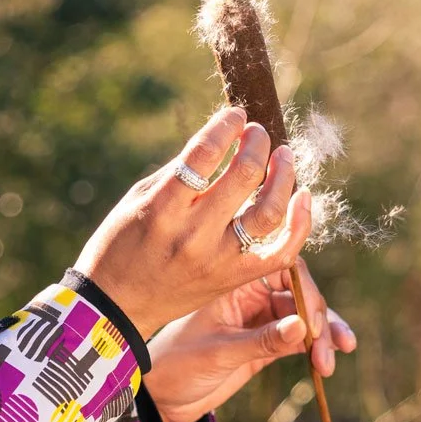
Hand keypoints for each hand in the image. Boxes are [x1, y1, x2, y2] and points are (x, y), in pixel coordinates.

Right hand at [74, 107, 313, 338]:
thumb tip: (221, 140)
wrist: (118, 306)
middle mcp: (193, 233)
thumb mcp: (138, 200)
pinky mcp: (234, 279)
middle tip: (257, 132)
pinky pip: (280, 251)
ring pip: (268, 211)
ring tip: (283, 156)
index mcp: (162, 207)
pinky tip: (303, 196)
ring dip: (283, 176)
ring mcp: (217, 259)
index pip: (204, 153)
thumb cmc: (121, 245)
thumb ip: (179, 172)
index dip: (226, 126)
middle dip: (256, 143)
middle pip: (243, 176)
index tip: (236, 114)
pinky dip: (299, 223)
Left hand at [141, 259, 357, 421]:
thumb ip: (260, 341)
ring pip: (304, 317)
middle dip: (319, 318)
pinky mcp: (265, 343)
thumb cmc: (177, 366)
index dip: (304, 289)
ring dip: (324, 336)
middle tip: (325, 346)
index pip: (281, 267)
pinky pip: (299, 339)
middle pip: (299, 293)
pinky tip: (328, 362)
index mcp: (231, 282)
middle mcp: (248, 294)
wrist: (160, 397)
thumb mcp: (217, 352)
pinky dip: (316, 348)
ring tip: (330, 362)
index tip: (312, 320)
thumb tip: (302, 327)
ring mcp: (259, 318)